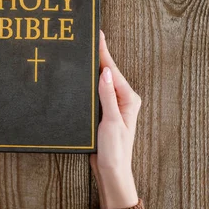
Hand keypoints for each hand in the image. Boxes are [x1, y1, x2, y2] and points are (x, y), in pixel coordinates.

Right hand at [90, 30, 141, 208]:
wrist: (112, 172)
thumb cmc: (116, 150)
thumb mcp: (112, 122)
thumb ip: (108, 96)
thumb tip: (106, 71)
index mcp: (128, 98)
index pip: (113, 70)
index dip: (104, 52)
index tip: (97, 35)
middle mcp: (122, 99)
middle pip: (108, 72)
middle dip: (98, 55)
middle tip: (88, 37)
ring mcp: (113, 105)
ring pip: (101, 80)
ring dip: (92, 67)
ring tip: (83, 51)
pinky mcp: (103, 111)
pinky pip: (95, 91)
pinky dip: (88, 81)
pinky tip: (80, 75)